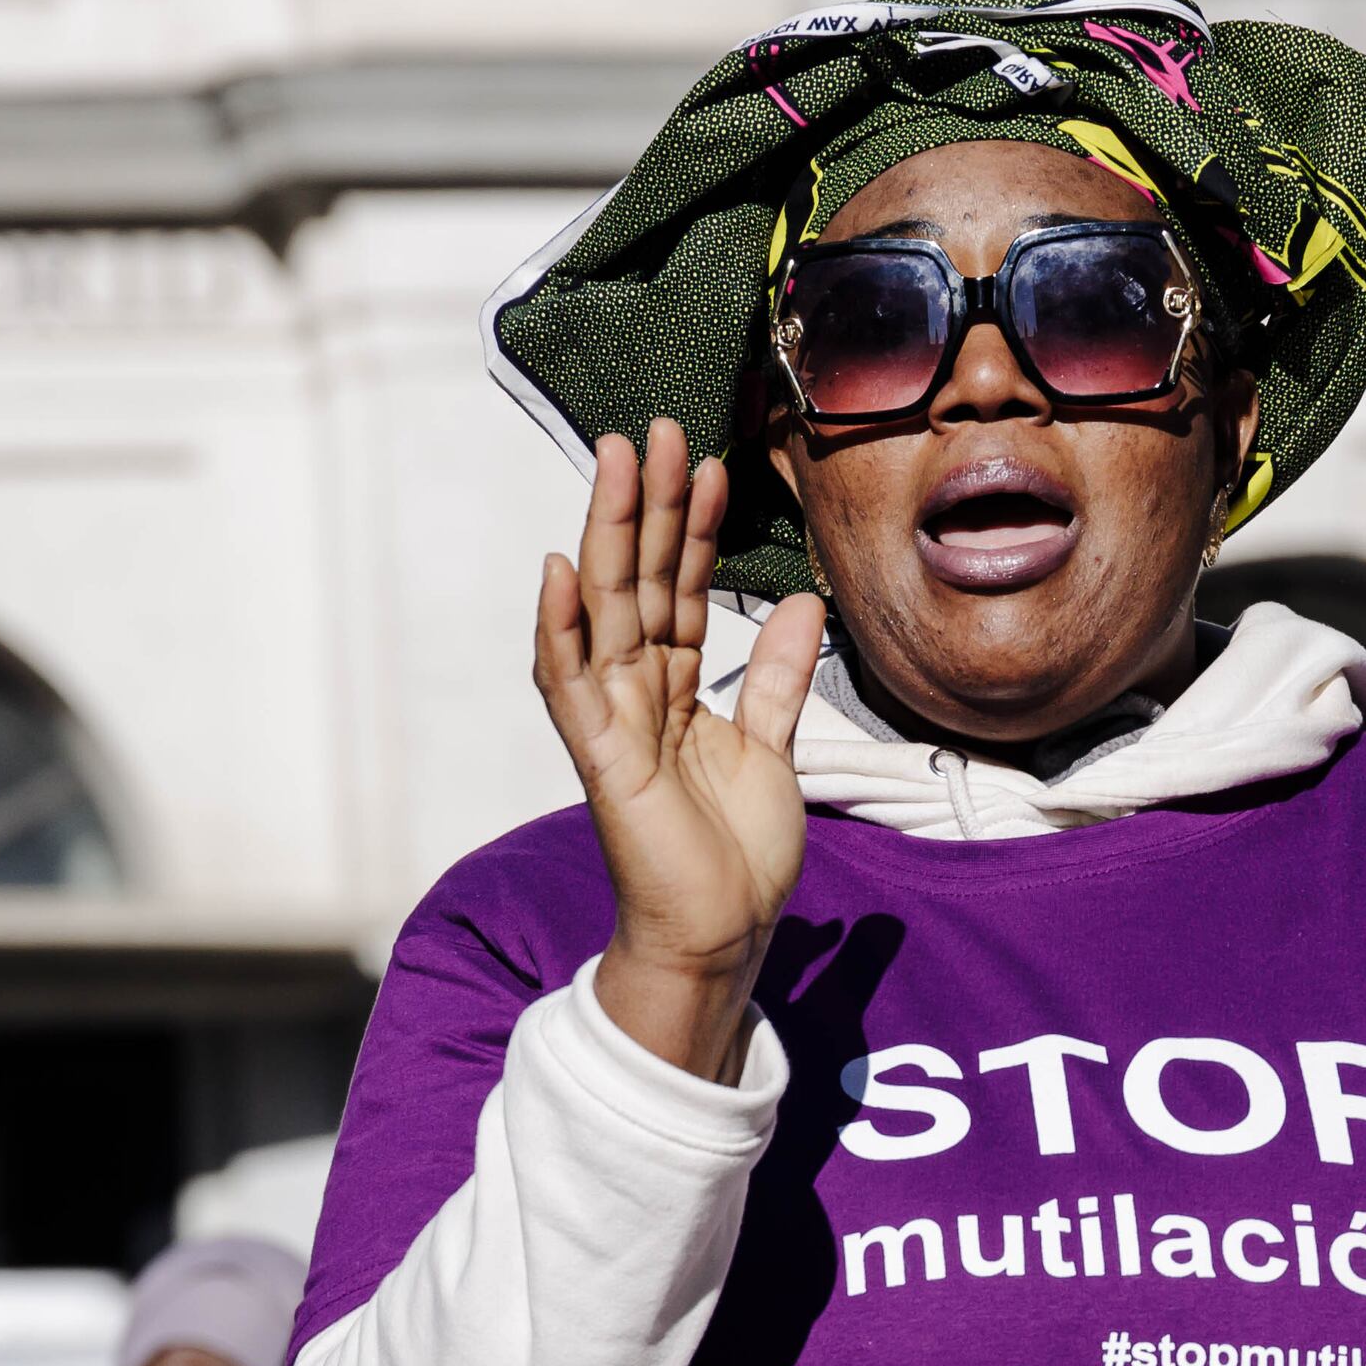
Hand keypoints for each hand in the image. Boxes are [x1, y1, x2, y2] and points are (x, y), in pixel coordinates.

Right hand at [541, 421, 820, 1084]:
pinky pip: (570, 684)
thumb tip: (807, 604)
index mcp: (676, 689)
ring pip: (607, 610)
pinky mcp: (601, 760)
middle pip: (643, 580)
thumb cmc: (735, 856)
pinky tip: (558, 569)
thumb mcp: (775, 750)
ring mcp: (613, 722)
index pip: (685, 588)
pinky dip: (560, 628)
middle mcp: (637, 693)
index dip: (697, 527)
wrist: (721, 938)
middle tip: (662, 426)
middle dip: (652, 504)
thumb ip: (782, 678)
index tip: (713, 460)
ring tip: (618, 460)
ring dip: (610, 533)